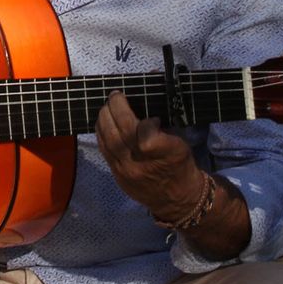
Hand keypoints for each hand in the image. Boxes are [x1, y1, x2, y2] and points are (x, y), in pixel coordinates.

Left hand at [95, 90, 203, 220]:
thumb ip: (163, 119)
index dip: (146, 120)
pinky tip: (104, 122)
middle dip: (115, 107)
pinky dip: (101, 132)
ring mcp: (126, 170)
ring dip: (104, 117)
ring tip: (108, 106)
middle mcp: (142, 163)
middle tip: (116, 95)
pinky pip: (103, 149)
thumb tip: (152, 84)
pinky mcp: (116, 175)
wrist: (177, 199)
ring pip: (108, 139)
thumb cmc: (180, 165)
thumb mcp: (180, 141)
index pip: (145, 133)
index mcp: (165, 154)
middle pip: (120, 131)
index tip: (152, 117)